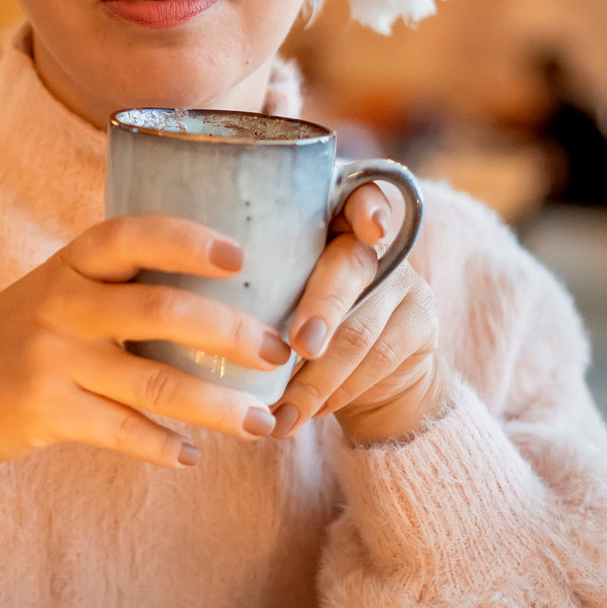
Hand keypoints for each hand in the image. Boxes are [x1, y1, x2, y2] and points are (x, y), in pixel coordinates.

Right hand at [0, 216, 289, 484]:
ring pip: (153, 383)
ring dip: (216, 404)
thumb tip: (226, 284)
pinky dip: (162, 446)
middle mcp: (61, 303)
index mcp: (71, 264)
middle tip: (278, 351)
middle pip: (160, 311)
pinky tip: (191, 456)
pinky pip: (120, 431)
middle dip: (229, 333)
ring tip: (262, 421)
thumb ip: (120, 283)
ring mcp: (51, 359)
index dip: (188, 240)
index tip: (241, 256)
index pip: (132, 234)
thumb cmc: (17, 337)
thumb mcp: (57, 291)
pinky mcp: (44, 411)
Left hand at [274, 183, 445, 446]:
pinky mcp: (422, 325)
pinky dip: (335, 395)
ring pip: (361, 331)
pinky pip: (379, 363)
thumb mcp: (266, 295)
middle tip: (301, 345)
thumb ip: (249, 284)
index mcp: (324, 222)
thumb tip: (184, 308)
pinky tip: (304, 414)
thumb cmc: (287, 324)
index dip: (367, 206)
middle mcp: (369, 245)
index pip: (357, 193)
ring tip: (282, 411)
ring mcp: (403, 283)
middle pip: (350, 269)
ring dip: (317, 379)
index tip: (371, 229)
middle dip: (323, 310)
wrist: (366, 377)